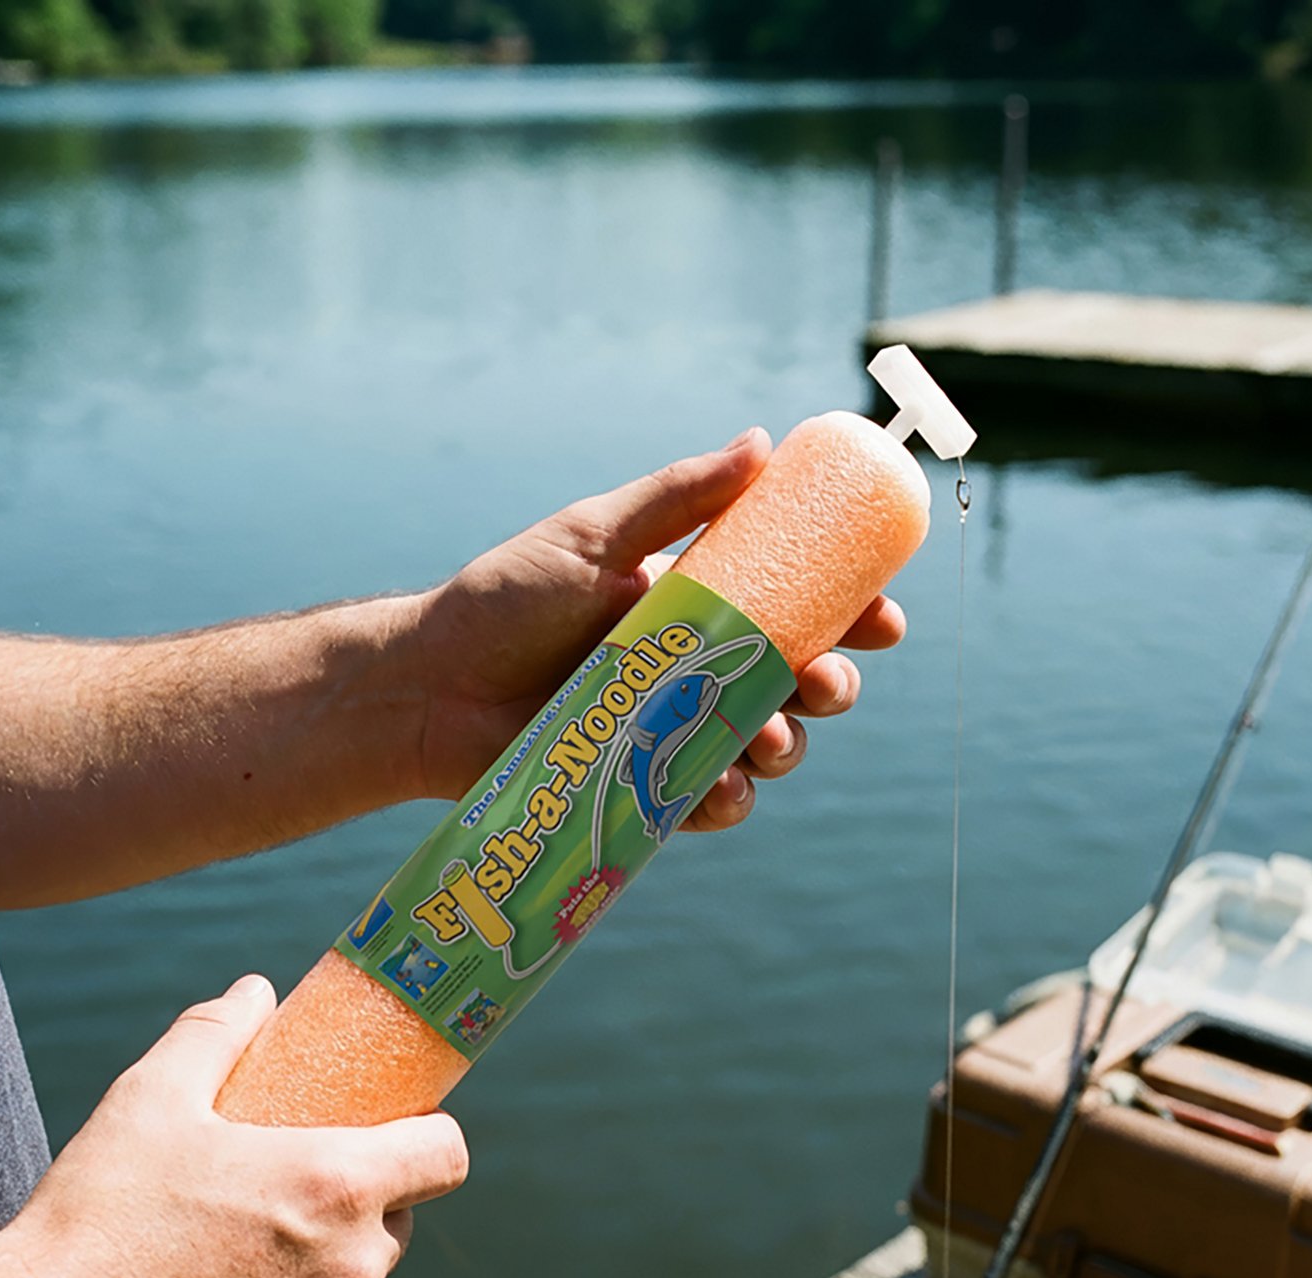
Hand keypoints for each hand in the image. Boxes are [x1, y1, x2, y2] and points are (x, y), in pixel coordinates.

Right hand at [11, 976, 468, 1277]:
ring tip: (240, 1250)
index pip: (446, 1154)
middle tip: (289, 1184)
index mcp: (337, 1187)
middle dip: (360, 1198)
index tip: (393, 1129)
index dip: (428, 1134)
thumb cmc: (98, 1218)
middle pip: (397, 1218)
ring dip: (321, 1265)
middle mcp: (352, 1270)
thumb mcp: (153, 1097)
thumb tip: (254, 992)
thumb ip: (217, 1033)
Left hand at [409, 428, 905, 829]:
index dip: (849, 614)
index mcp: (696, 606)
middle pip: (796, 683)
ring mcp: (673, 732)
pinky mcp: (644, 789)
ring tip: (763, 738)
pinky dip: (724, 800)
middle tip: (823, 682)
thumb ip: (676, 497)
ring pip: (765, 746)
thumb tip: (763, 442)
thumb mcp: (593, 537)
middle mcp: (696, 671)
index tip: (884, 616)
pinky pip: (708, 802)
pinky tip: (720, 789)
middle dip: (831, 685)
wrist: (427, 687)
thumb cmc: (502, 602)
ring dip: (785, 745)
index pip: (794, 609)